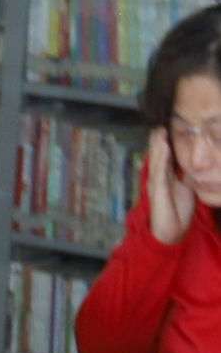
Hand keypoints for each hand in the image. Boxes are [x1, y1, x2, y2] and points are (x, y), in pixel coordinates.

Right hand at [147, 128, 196, 247]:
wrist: (171, 232)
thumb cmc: (178, 210)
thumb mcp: (186, 187)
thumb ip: (186, 174)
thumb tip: (195, 162)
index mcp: (163, 175)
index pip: (163, 153)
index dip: (164, 139)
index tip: (166, 123)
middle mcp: (157, 176)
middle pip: (157, 153)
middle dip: (158, 137)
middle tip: (159, 120)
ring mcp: (156, 183)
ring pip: (157, 159)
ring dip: (158, 144)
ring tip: (160, 129)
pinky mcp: (158, 191)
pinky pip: (159, 171)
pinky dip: (161, 158)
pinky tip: (163, 147)